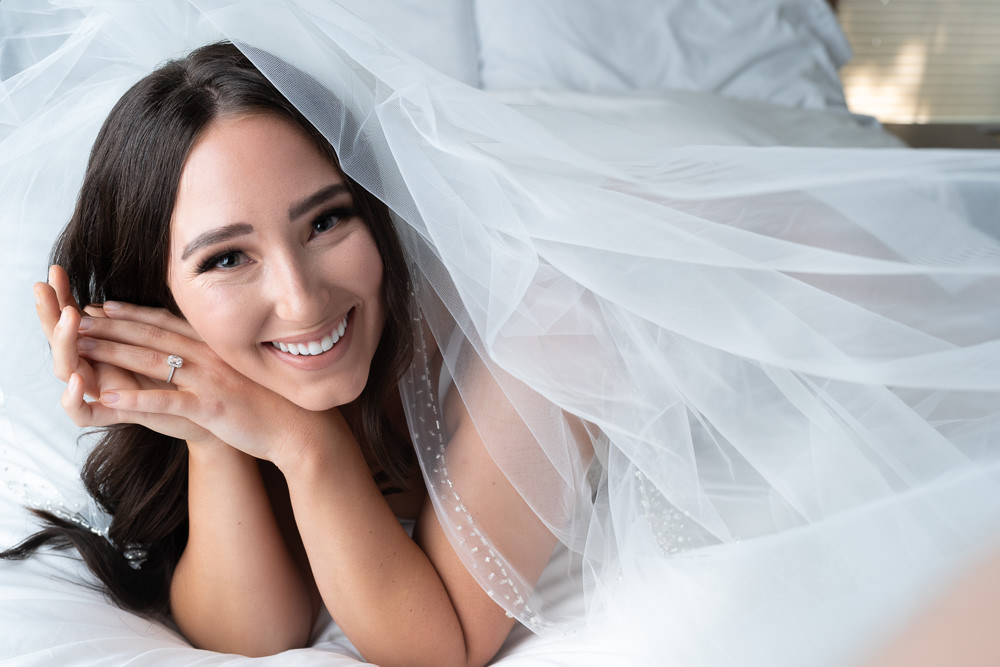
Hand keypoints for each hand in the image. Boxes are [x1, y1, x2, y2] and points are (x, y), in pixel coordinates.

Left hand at [67, 294, 342, 463]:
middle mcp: (211, 356)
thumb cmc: (274, 403)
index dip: (133, 313)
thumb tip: (199, 352)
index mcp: (216, 346)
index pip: (167, 324)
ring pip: (152, 361)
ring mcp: (211, 380)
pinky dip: (136, 400)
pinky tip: (109, 399)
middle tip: (75, 318)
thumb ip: (219, 358)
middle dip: (110, 327)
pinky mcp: (212, 407)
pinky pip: (168, 401)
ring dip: (113, 353)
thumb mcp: (244, 371)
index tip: (104, 306)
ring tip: (80, 347)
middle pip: (151, 337)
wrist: (303, 429)